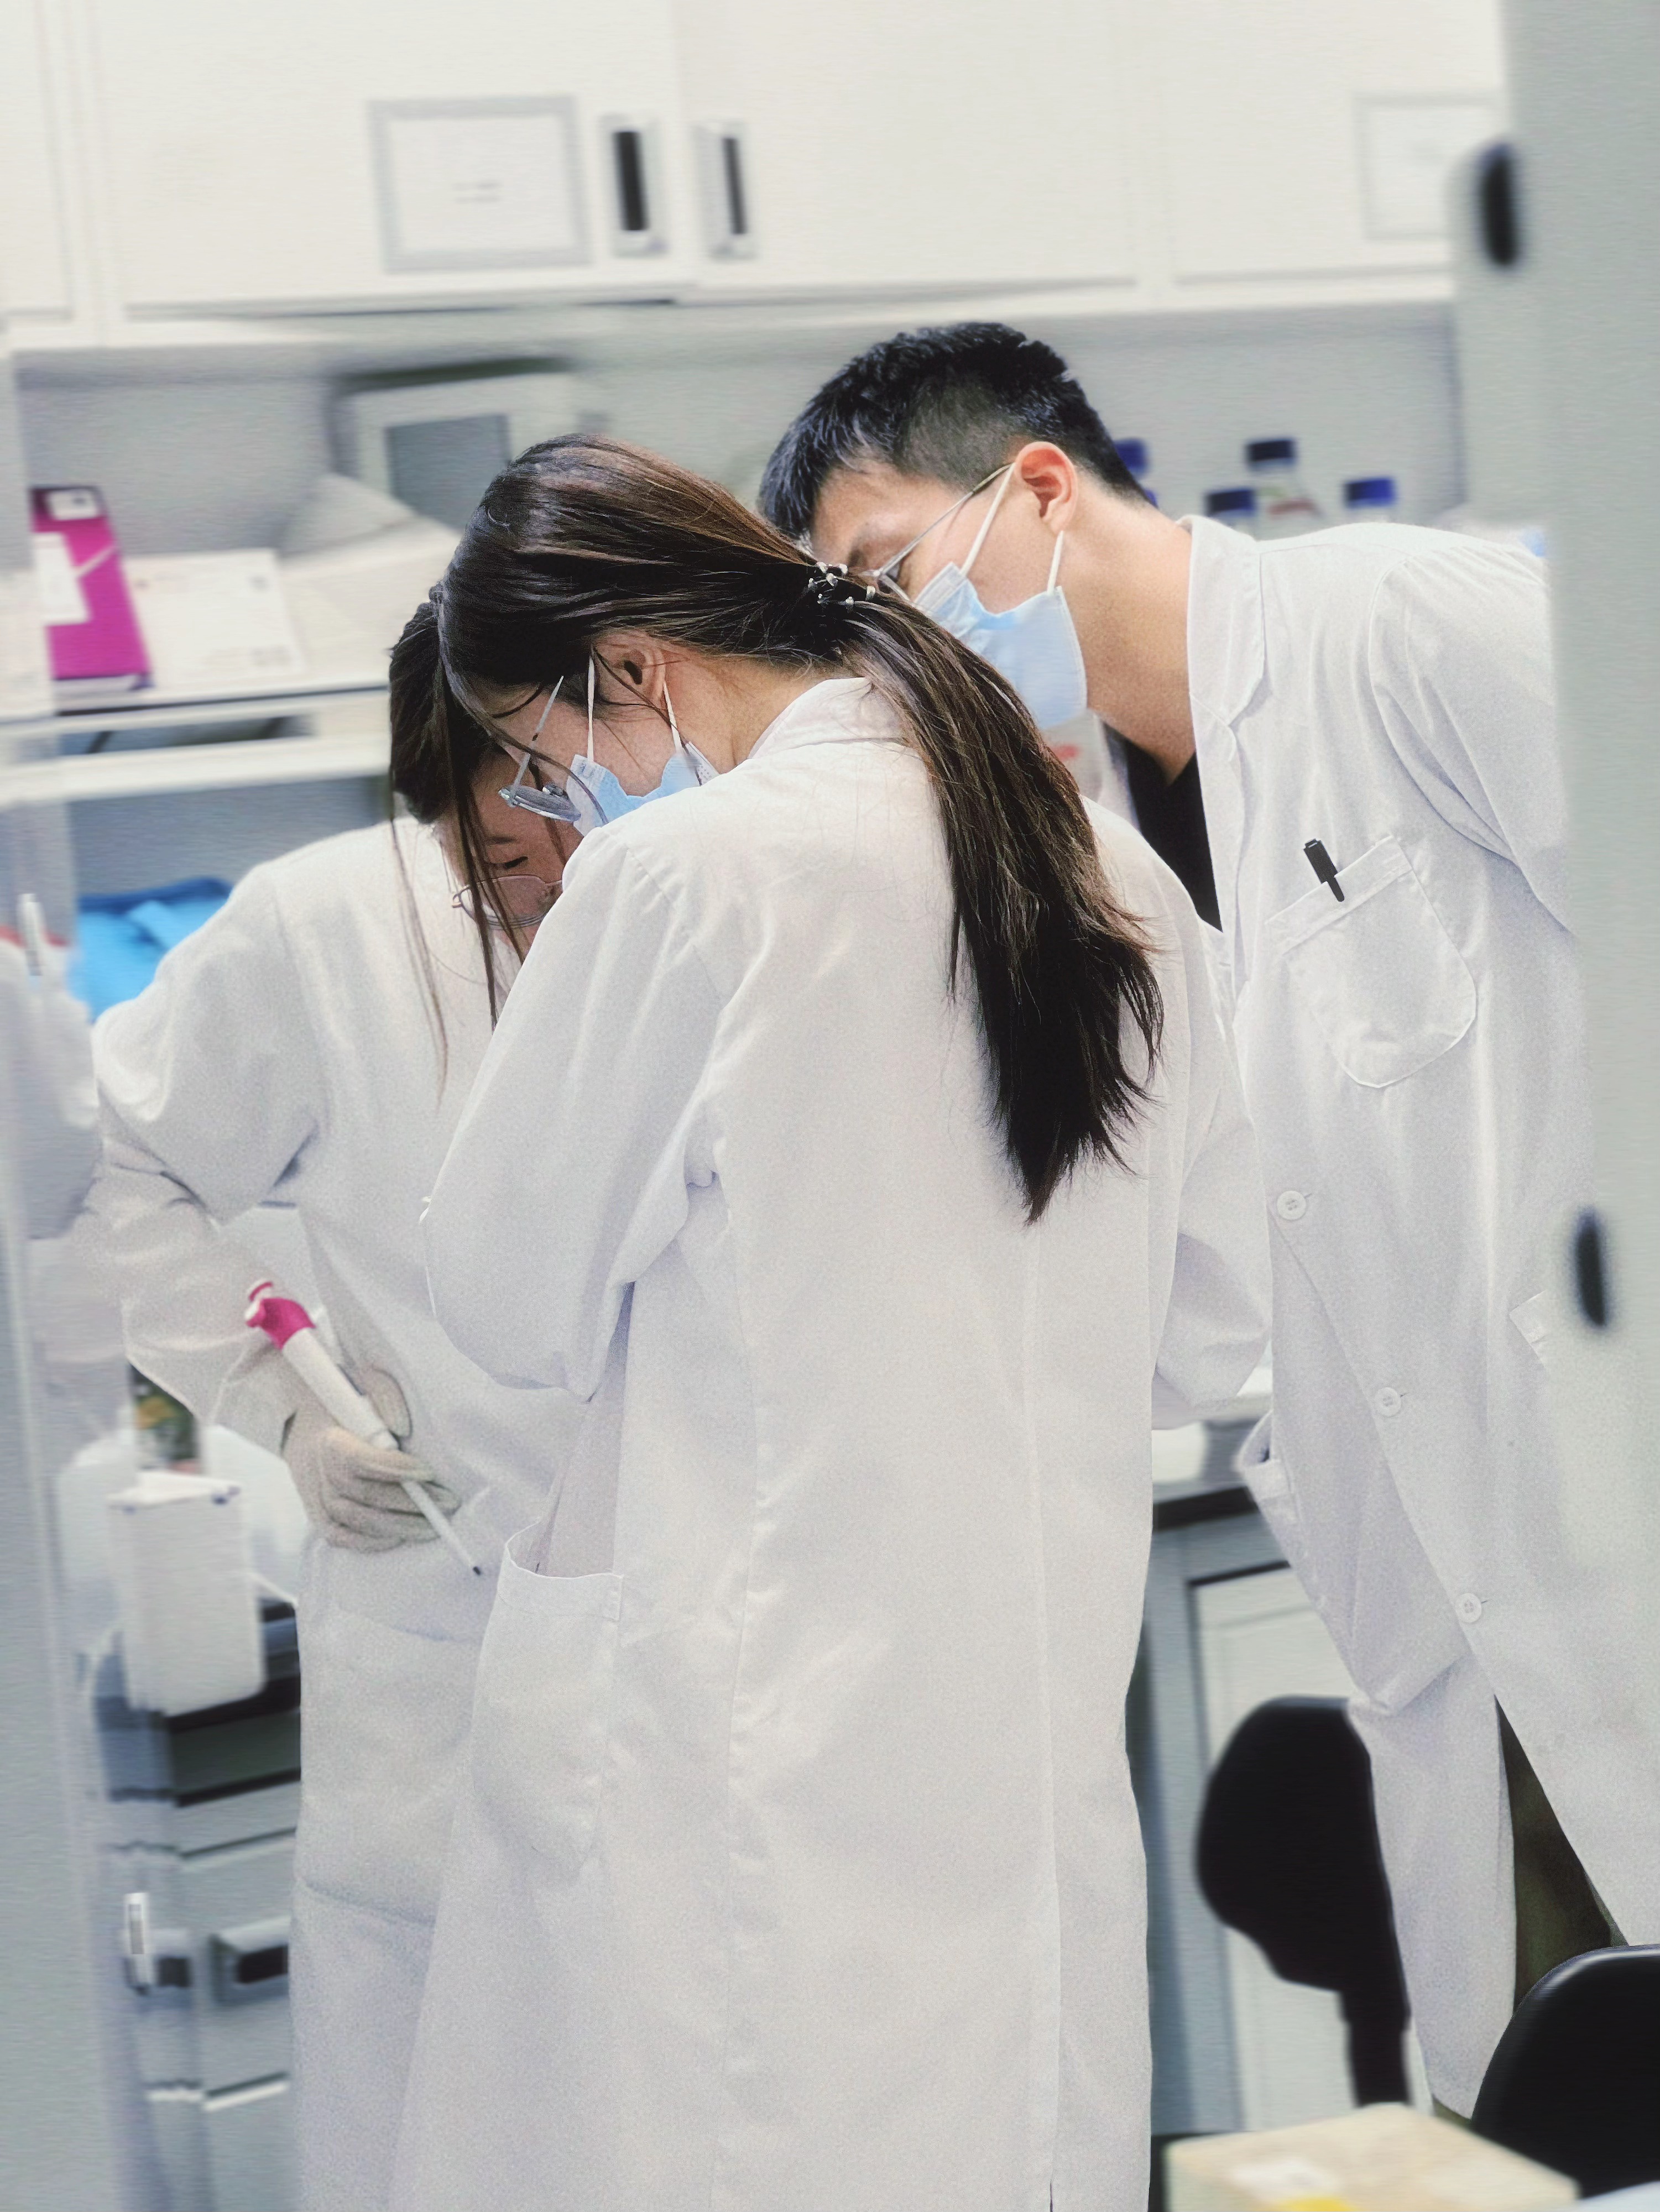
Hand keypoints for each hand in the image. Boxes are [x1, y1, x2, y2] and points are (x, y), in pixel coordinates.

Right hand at [280, 1369, 459, 1551]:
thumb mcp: (364, 1381)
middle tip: (447, 1503)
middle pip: (364, 1496)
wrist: (302, 1420)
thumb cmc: (344, 1401)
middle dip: (411, 1503)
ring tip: (433, 1525)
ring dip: (398, 1526)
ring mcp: (315, 1496)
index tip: (428, 1471)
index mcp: (329, 1439)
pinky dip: (369, 1543)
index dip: (394, 1469)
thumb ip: (385, 1395)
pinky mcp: (316, 1514)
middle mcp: (318, 1471)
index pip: (359, 1461)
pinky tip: (399, 1538)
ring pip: (357, 1521)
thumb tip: (401, 1426)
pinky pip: (340, 1537)